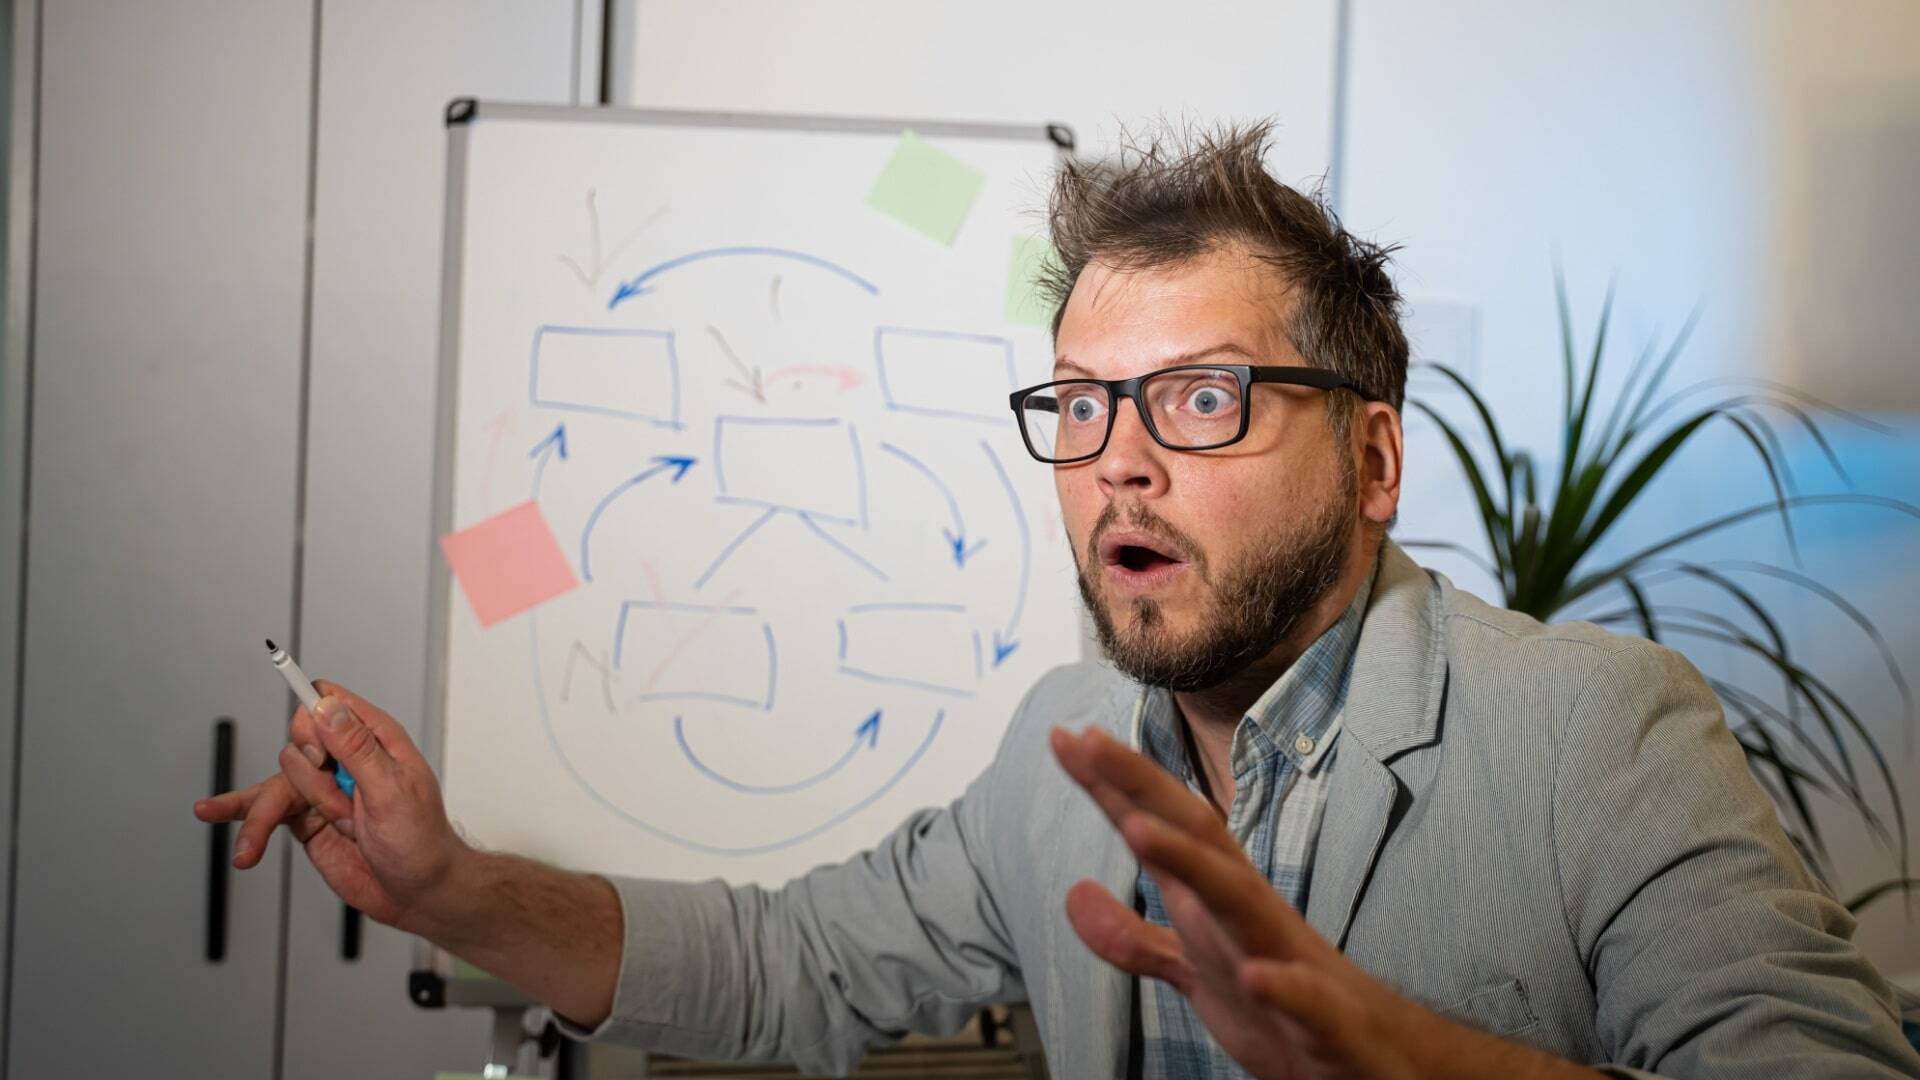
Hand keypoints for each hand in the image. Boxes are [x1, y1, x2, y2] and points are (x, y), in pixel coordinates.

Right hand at [192, 681, 466, 931]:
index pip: (332, 703)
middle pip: (300, 738)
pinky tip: (211, 810)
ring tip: (257, 843)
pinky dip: (241, 814)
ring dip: (272, 812)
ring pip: (281, 778)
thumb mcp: (393, 792)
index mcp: (376, 742)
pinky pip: (267, 809)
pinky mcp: (307, 818)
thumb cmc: (421, 843)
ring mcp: (324, 789)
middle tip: (336, 803)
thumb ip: (358, 750)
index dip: (316, 720)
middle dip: (309, 776)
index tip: (316, 751)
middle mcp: (347, 760)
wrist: (416, 894)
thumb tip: (328, 708)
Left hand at [1050, 725, 1449, 1079]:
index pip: (1162, 828)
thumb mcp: (1193, 968)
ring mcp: (1291, 961)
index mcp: (1220, 901)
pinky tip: (1253, 974)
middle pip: (1196, 837)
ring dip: (1192, 864)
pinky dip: (1284, 985)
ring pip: (1241, 901)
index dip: (1114, 786)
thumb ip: (1135, 936)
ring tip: (1137, 831)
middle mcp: (1253, 913)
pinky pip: (1308, 1000)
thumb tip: (1073, 893)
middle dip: (1144, 788)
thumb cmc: (1283, 1005)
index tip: (1065, 737)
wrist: (1378, 1058)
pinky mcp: (1328, 1022)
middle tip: (1088, 742)